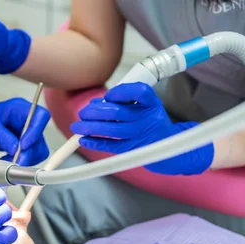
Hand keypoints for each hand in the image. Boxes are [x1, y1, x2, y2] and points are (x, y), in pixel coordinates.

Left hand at [0, 98, 49, 165]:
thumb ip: (2, 136)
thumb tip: (15, 149)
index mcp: (20, 108)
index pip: (40, 116)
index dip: (35, 131)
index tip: (23, 145)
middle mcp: (28, 120)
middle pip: (39, 137)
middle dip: (28, 152)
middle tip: (14, 162)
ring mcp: (29, 133)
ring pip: (38, 149)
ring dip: (24, 159)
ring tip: (6, 161)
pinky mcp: (28, 144)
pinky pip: (33, 156)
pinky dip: (22, 162)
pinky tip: (8, 160)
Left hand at [70, 82, 213, 174]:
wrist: (167, 146)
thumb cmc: (148, 121)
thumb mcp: (143, 107)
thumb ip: (122, 102)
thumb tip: (95, 103)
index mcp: (151, 104)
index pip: (139, 92)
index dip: (120, 91)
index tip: (108, 95)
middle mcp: (147, 119)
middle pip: (118, 112)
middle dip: (95, 111)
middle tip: (82, 112)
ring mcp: (140, 135)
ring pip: (112, 130)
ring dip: (90, 128)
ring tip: (76, 126)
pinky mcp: (133, 150)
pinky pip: (111, 146)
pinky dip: (95, 142)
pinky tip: (83, 140)